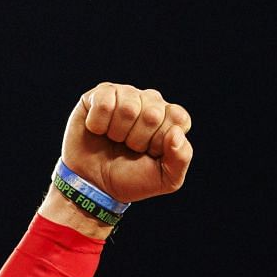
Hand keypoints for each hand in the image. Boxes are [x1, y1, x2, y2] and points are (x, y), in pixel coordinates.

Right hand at [60, 83, 193, 204]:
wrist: (96, 183)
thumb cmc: (132, 178)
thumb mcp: (166, 178)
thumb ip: (181, 158)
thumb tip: (176, 133)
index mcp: (171, 119)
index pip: (178, 116)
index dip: (162, 140)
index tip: (152, 152)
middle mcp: (151, 102)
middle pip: (153, 113)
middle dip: (139, 140)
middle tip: (131, 148)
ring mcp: (126, 95)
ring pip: (128, 108)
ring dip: (118, 133)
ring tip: (115, 139)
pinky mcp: (100, 94)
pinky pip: (104, 103)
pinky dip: (99, 124)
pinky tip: (98, 130)